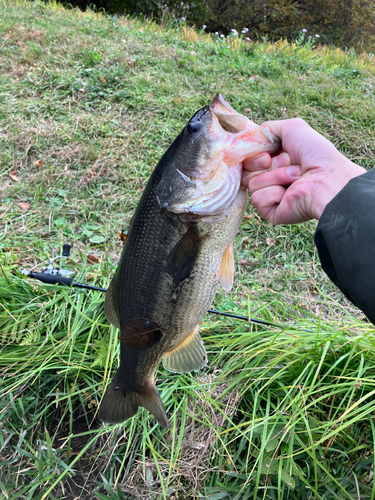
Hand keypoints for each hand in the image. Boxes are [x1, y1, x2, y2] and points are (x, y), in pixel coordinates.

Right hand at [242, 118, 365, 223]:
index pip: (248, 157)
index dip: (254, 154)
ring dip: (275, 177)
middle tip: (285, 163)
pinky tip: (289, 193)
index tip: (267, 154)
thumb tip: (252, 134)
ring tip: (295, 178)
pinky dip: (273, 192)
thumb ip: (269, 128)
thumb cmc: (315, 154)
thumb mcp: (293, 128)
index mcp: (275, 161)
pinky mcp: (270, 212)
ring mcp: (271, 196)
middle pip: (246, 170)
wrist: (327, 179)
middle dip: (262, 163)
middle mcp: (272, 178)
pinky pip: (257, 198)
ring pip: (251, 183)